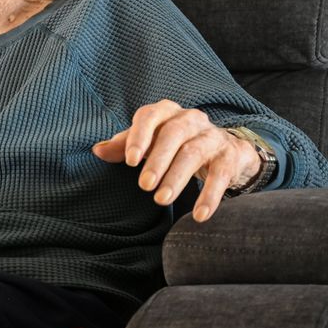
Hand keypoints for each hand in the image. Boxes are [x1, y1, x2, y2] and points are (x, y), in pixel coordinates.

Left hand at [92, 100, 259, 222]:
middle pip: (173, 134)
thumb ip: (125, 145)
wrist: (225, 148)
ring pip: (194, 153)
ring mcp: (212, 136)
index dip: (139, 136)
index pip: (150, 116)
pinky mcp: (230, 155)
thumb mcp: (150, 141)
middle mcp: (191, 119)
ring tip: (161, 200)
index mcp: (167, 112)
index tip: (130, 161)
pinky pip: (221, 175)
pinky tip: (199, 215)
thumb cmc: (176, 144)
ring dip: (177, 178)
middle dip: (157, 160)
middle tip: (144, 186)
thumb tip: (97, 150)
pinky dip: (210, 195)